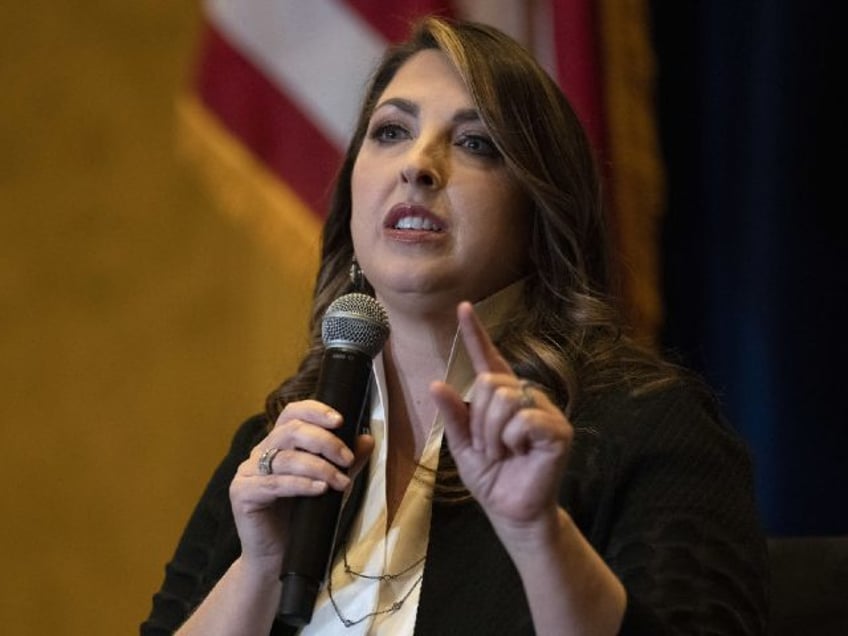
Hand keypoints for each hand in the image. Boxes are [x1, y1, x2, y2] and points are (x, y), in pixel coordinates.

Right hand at [228, 400, 373, 572]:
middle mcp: (261, 453)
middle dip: (325, 441)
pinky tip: (320, 490)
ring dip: (319, 467)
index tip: (340, 421)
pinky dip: (300, 484)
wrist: (279, 559)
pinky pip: (274, 483)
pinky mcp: (242, 493)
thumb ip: (346, 462)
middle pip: (291, 430)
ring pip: (285, 457)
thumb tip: (367, 439)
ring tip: (340, 482)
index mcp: (279, 444)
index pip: (292, 413)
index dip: (315, 411)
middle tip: (347, 459)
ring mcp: (248, 472)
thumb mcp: (331, 485)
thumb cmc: (303, 520)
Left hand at [430, 302, 572, 537]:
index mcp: (501, 397)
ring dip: (493, 434)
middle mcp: (524, 396)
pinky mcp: (558, 430)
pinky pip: (525, 419)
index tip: (462, 308)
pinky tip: (521, 453)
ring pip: (504, 399)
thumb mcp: (462, 445)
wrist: (510, 511)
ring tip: (503, 453)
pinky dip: (512, 440)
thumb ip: (453, 414)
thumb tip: (436, 383)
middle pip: (489, 383)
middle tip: (490, 448)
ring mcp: (544, 411)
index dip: (475, 333)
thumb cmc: (490, 476)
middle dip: (479, 421)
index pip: (487, 359)